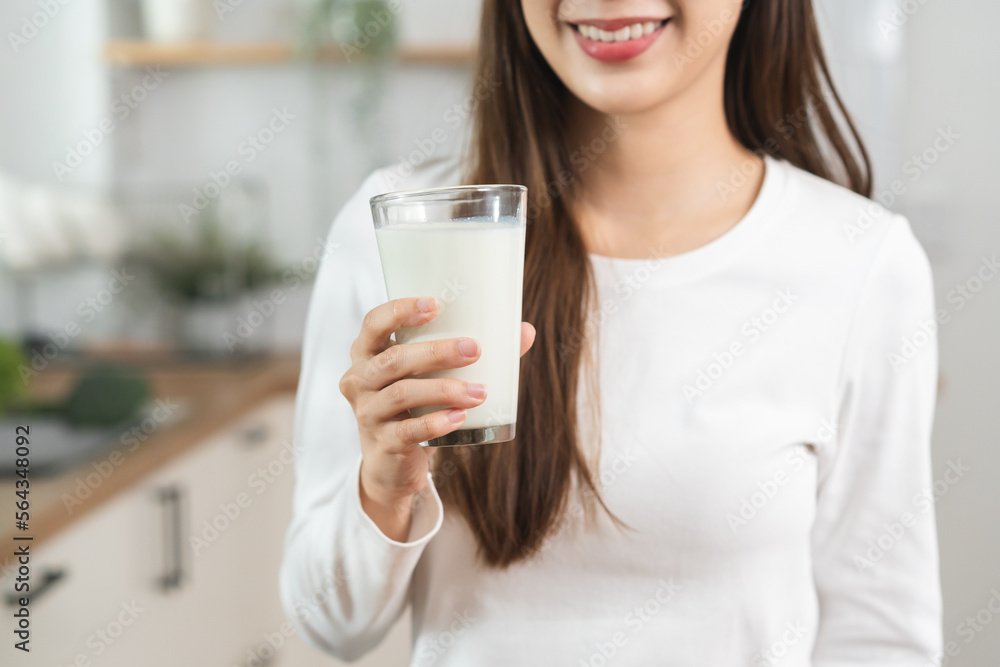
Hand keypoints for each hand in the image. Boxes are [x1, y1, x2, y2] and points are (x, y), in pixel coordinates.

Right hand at [339, 296, 535, 539]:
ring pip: (403, 393)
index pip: (374, 323)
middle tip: (475, 349)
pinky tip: (460, 418)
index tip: (436, 304)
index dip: (401, 311)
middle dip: (437, 351)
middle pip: (394, 359)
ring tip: (480, 391)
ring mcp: (368, 413)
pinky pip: (408, 431)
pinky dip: (436, 423)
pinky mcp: (383, 443)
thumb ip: (470, 353)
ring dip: (445, 389)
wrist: (391, 465)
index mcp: (368, 354)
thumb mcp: (431, 376)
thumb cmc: (415, 406)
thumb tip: (525, 331)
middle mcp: (360, 380)